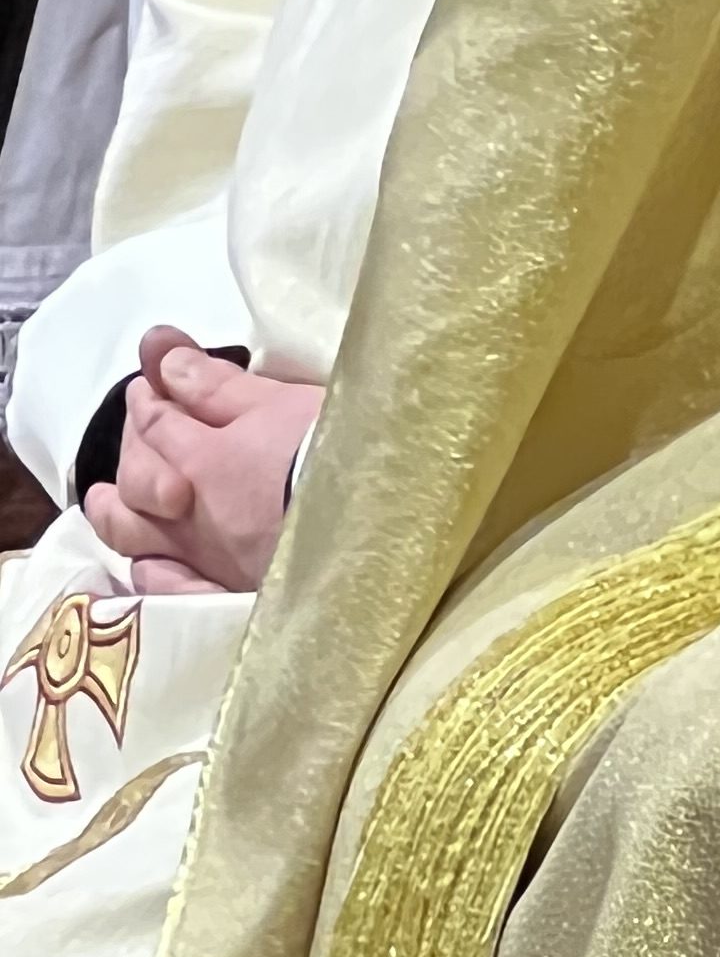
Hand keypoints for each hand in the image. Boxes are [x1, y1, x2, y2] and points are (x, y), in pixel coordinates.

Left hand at [81, 329, 324, 595]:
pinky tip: (146, 562)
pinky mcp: (226, 597)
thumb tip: (162, 359)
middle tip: (140, 423)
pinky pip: (168, 589)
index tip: (154, 374)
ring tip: (103, 499)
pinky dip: (149, 571)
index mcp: (204, 461)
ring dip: (115, 513)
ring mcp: (205, 562)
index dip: (150, 394)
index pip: (158, 423)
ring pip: (136, 538)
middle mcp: (191, 517)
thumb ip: (218, 385)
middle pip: (137, 480)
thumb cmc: (337, 452)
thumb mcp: (283, 403)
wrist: (378, 527)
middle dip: (132, 445)